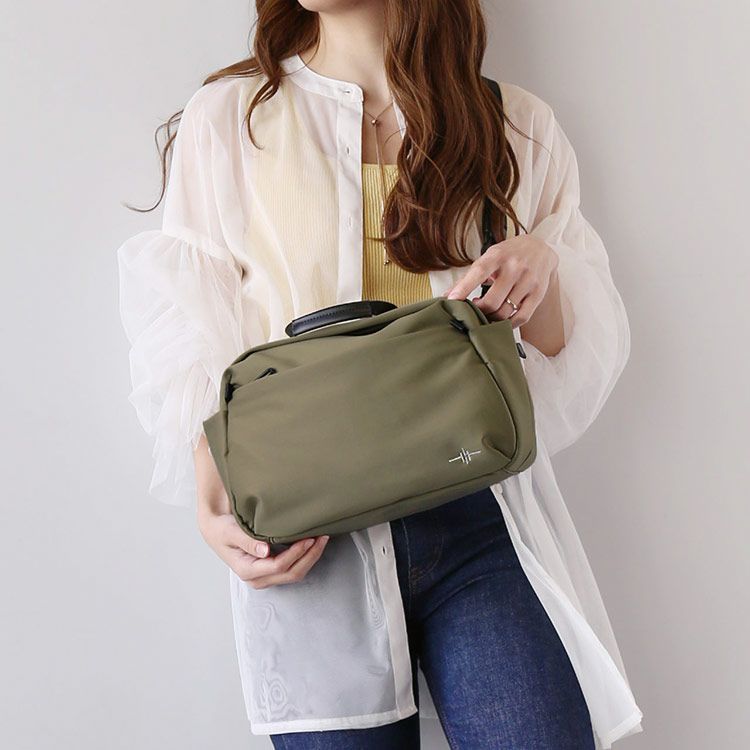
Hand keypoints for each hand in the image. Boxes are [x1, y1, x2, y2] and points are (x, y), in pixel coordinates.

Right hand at [194, 432, 329, 588]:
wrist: (216, 530)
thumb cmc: (222, 529)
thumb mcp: (230, 532)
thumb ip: (247, 541)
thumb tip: (265, 552)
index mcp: (247, 570)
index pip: (278, 567)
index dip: (296, 554)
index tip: (308, 539)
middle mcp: (257, 578)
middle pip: (291, 573)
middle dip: (309, 557)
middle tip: (322, 538)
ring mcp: (265, 576)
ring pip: (295, 573)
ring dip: (310, 558)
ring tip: (322, 539)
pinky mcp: (271, 570)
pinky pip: (292, 568)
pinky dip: (305, 557)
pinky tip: (313, 543)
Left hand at [444, 235, 558, 327]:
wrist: (540, 248)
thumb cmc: (508, 254)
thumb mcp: (488, 258)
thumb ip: (468, 277)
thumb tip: (446, 296)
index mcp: (498, 255)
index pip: (478, 272)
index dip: (464, 288)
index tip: (452, 301)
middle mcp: (515, 267)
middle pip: (491, 301)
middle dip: (479, 310)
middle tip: (474, 309)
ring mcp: (528, 281)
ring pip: (505, 312)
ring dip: (492, 318)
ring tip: (487, 312)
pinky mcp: (538, 293)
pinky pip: (522, 317)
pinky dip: (509, 324)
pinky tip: (502, 320)